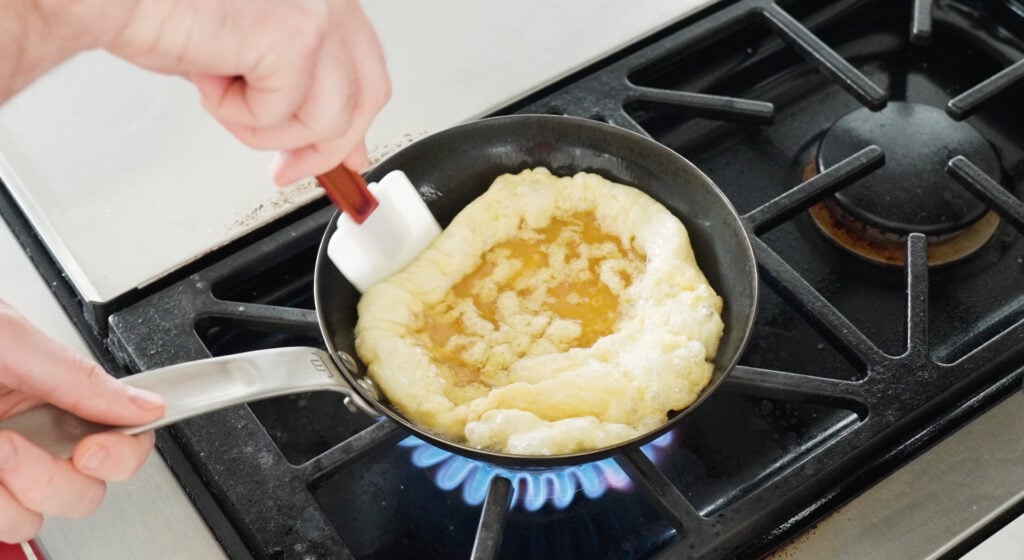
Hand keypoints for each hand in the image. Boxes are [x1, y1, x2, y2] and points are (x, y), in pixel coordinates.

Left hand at [0, 300, 164, 542]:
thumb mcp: (7, 340)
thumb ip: (78, 378)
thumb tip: (146, 405)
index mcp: (54, 398)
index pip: (122, 442)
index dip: (119, 455)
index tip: (89, 449)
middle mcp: (29, 438)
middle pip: (81, 494)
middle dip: (44, 477)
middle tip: (7, 447)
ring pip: (26, 519)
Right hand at [98, 0, 391, 184]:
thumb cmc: (166, 13)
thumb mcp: (251, 58)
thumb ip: (300, 93)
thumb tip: (337, 143)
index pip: (368, 71)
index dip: (355, 124)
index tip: (343, 159)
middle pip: (366, 97)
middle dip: (323, 147)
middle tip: (285, 169)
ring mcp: (319, 15)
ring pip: (327, 120)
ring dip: (266, 129)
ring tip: (223, 93)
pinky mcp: (296, 38)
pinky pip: (285, 119)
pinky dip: (239, 116)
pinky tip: (210, 76)